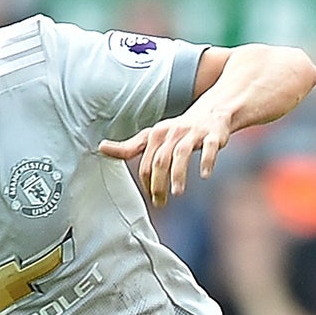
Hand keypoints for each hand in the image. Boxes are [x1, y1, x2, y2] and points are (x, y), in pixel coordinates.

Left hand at [100, 99, 233, 206]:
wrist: (214, 111)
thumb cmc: (180, 130)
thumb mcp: (154, 136)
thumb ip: (131, 146)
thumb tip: (101, 148)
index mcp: (156, 134)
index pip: (145, 162)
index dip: (146, 182)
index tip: (150, 198)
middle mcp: (172, 132)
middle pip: (160, 160)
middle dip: (158, 184)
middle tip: (160, 203)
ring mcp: (193, 134)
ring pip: (181, 154)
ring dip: (178, 174)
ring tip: (177, 193)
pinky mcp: (213, 135)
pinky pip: (209, 148)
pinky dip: (206, 161)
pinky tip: (204, 175)